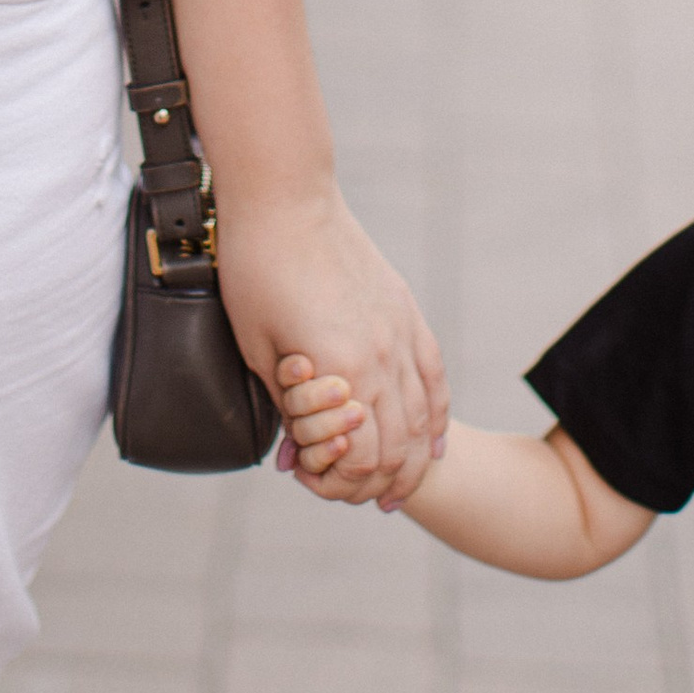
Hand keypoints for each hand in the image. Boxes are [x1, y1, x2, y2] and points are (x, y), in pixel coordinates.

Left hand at [214, 190, 445, 503]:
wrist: (285, 199)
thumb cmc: (258, 270)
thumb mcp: (259, 350)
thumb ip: (287, 408)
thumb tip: (294, 456)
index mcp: (345, 371)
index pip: (362, 458)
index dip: (337, 482)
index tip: (306, 477)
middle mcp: (385, 356)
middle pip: (400, 447)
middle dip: (376, 482)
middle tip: (350, 493)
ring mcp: (401, 331)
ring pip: (425, 418)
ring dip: (413, 460)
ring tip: (395, 487)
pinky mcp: (405, 310)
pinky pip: (434, 376)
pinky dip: (436, 416)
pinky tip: (433, 440)